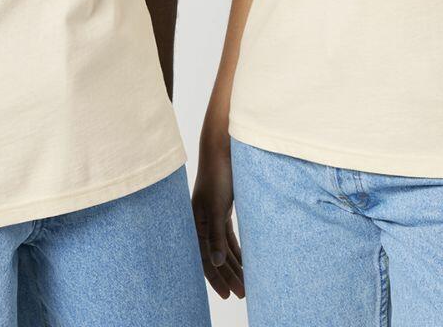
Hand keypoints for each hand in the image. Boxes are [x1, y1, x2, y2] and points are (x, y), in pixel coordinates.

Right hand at [191, 134, 244, 299]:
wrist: (223, 148)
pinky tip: (246, 261)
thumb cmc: (218, 175)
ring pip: (224, 248)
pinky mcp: (222, 210)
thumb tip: (215, 262)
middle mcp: (201, 222)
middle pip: (215, 256)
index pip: (204, 258)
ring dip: (235, 265)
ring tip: (248, 283)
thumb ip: (215, 235)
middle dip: (229, 275)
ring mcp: (212, 216)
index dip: (215, 278)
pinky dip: (237, 250)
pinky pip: (229, 237)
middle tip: (243, 293)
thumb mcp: (217, 207)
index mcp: (195, 223)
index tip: (228, 295)